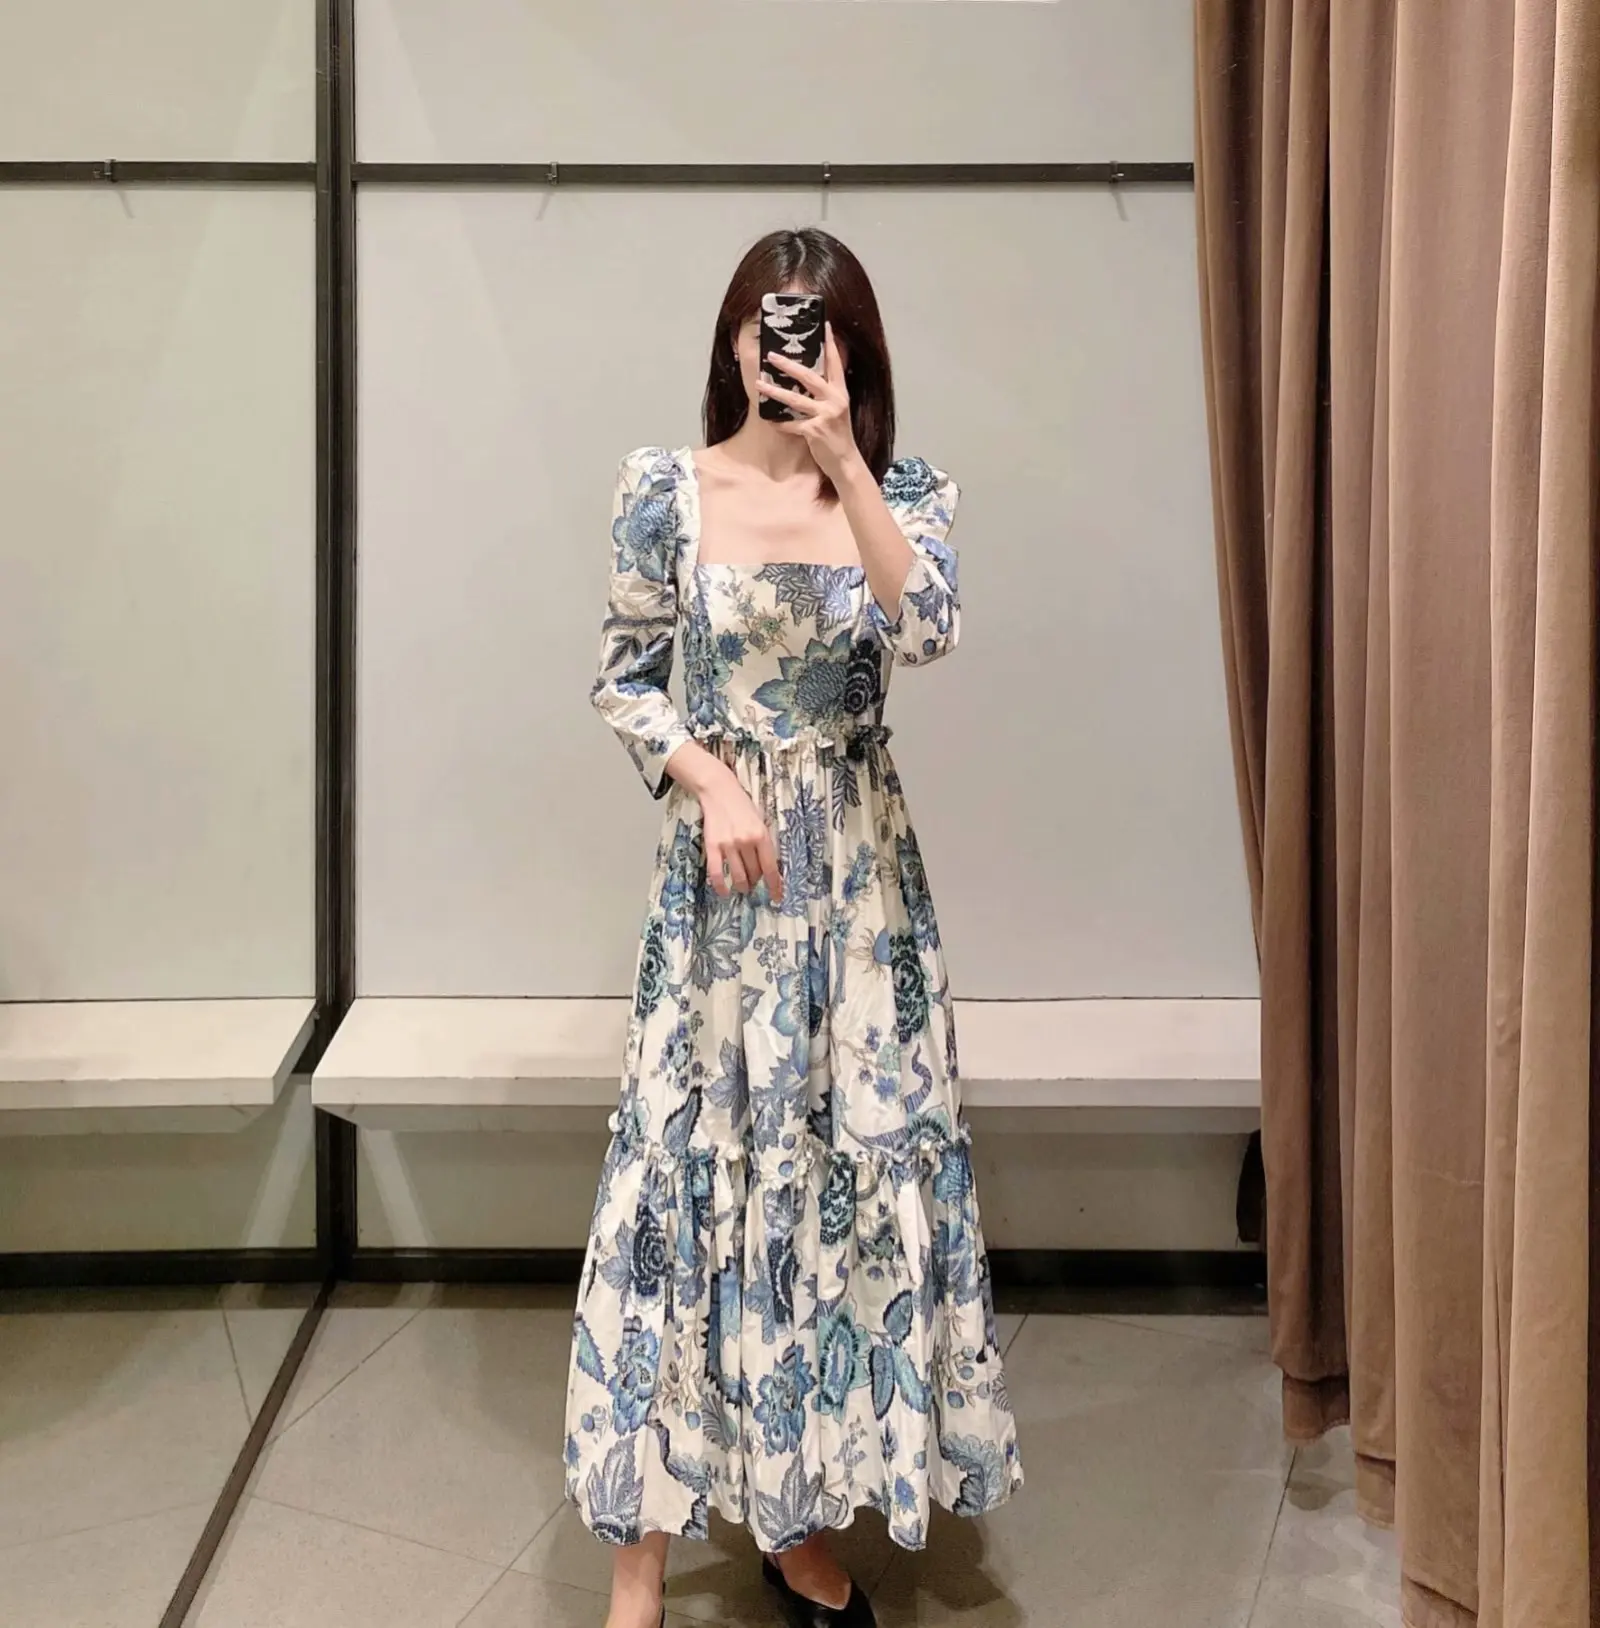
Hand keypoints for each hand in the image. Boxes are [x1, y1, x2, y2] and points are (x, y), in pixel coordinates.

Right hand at [698, 770, 783, 903]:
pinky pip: (716, 873)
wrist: (719, 792)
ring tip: (743, 886)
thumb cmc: (743, 807)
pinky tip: (724, 892)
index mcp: (761, 835)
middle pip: (755, 873)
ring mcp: (728, 845)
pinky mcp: (712, 847)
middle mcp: (746, 842)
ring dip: (742, 886)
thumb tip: (768, 869)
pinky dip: (721, 886)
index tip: (777, 898)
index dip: (775, 886)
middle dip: (756, 881)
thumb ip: (765, 844)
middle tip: (755, 881)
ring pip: (738, 877)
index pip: (771, 868)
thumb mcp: (761, 822)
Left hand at [758, 324, 859, 479]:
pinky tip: (770, 421)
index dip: (831, 345)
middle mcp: (835, 401)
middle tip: (771, 356)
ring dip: (775, 391)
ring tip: (759, 384)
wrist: (845, 461)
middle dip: (789, 366)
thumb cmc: (838, 435)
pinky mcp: (815, 431)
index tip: (825, 326)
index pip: (835, 364)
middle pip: (809, 377)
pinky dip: (780, 423)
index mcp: (840, 393)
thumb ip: (826, 394)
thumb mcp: (837, 410)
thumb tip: (808, 379)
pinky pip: (792, 424)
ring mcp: (825, 416)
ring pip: (795, 399)